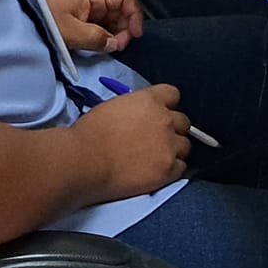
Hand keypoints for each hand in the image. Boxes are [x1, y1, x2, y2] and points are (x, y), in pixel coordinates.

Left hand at [44, 0, 144, 52]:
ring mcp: (85, 9)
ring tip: (110, 48)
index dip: (134, 14)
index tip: (135, 34)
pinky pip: (99, 26)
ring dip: (115, 33)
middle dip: (125, 27)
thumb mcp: (71, 31)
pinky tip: (101, 47)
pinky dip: (104, 36)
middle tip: (119, 46)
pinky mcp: (78, 20)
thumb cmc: (43, 20)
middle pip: (120, 9)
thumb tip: (115, 44)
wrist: (18, 23)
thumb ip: (96, 38)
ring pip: (111, 19)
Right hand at [74, 81, 189, 198]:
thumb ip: (135, 109)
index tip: (158, 115)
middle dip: (172, 130)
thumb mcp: (114, 107)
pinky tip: (155, 172)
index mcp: (150, 100)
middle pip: (183, 122)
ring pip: (185, 146)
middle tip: (156, 140)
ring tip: (155, 158)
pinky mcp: (167, 170)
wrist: (83, 161)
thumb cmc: (89, 134)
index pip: (173, 95)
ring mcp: (168, 145)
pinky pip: (181, 168)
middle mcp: (164, 119)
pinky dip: (171, 170)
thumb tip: (141, 118)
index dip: (166, 106)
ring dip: (173, 150)